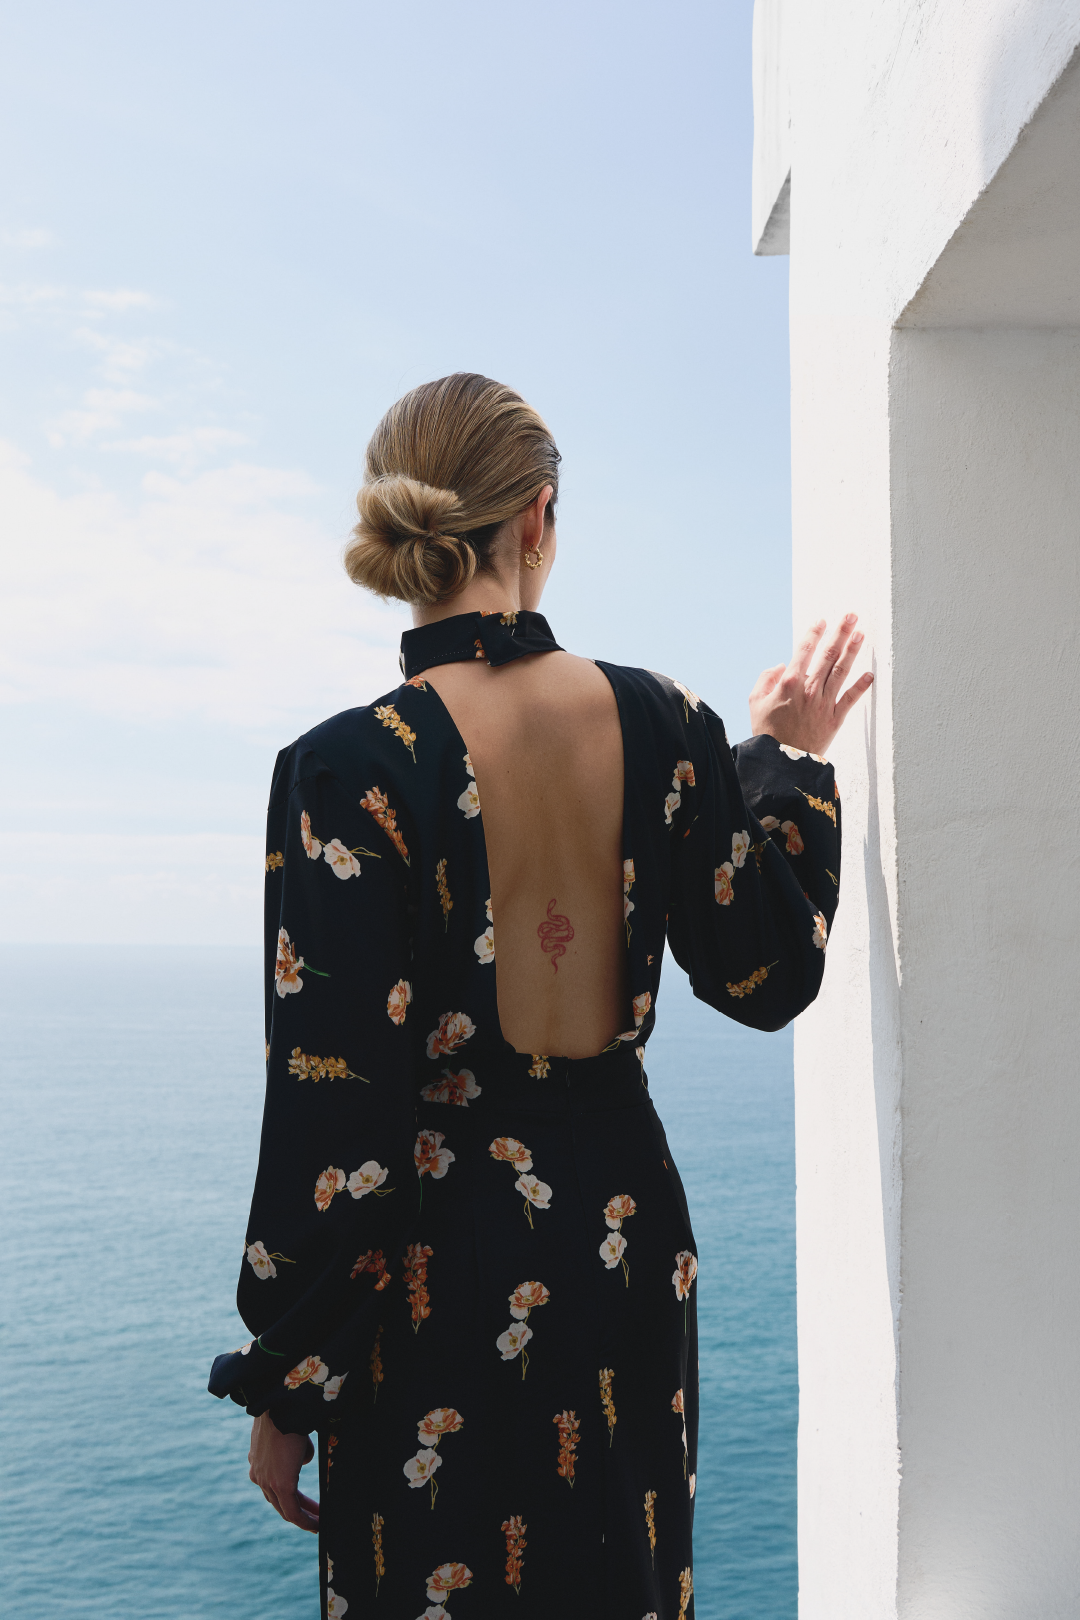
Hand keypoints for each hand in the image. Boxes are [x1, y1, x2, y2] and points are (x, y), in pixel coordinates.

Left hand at [248, 1411, 318, 1532]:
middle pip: (278, 1503)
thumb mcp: (287, 1433)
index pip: (272, 1488)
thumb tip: (302, 1461)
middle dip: (298, 1512)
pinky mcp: (281, 1484)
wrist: (280, 1405)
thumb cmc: (285, 1413)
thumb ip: (293, 1451)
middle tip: (314, 1520)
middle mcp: (258, 1476)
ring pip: (286, 1510)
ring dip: (304, 1518)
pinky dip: (305, 1520)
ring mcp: (267, 1482)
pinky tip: (317, 1524)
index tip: (302, 1504)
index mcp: (257, 1463)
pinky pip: (293, 1511)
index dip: (288, 1498)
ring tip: (319, 1524)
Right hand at [750, 614, 872, 756]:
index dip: (814, 632)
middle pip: (828, 655)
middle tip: (851, 616)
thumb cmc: (766, 731)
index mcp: (788, 682)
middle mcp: (809, 690)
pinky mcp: (834, 719)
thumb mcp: (755, 702)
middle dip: (840, 633)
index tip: (822, 620)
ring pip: (841, 671)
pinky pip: (850, 699)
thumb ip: (765, 678)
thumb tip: (782, 664)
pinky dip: (861, 687)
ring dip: (852, 651)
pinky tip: (870, 674)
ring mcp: (824, 704)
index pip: (804, 650)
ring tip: (861, 634)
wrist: (780, 762)